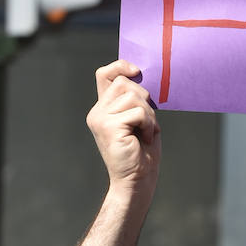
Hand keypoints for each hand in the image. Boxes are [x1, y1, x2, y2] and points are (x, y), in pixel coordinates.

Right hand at [87, 60, 160, 192]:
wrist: (137, 180)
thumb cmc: (142, 152)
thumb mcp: (140, 120)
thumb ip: (135, 100)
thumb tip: (142, 75)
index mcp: (103, 109)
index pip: (105, 74)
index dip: (120, 66)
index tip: (137, 71)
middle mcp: (97, 112)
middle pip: (124, 82)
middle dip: (144, 98)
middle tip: (147, 122)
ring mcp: (100, 119)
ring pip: (133, 96)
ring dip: (149, 114)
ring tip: (146, 131)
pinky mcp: (109, 127)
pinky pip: (138, 112)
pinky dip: (149, 124)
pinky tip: (145, 138)